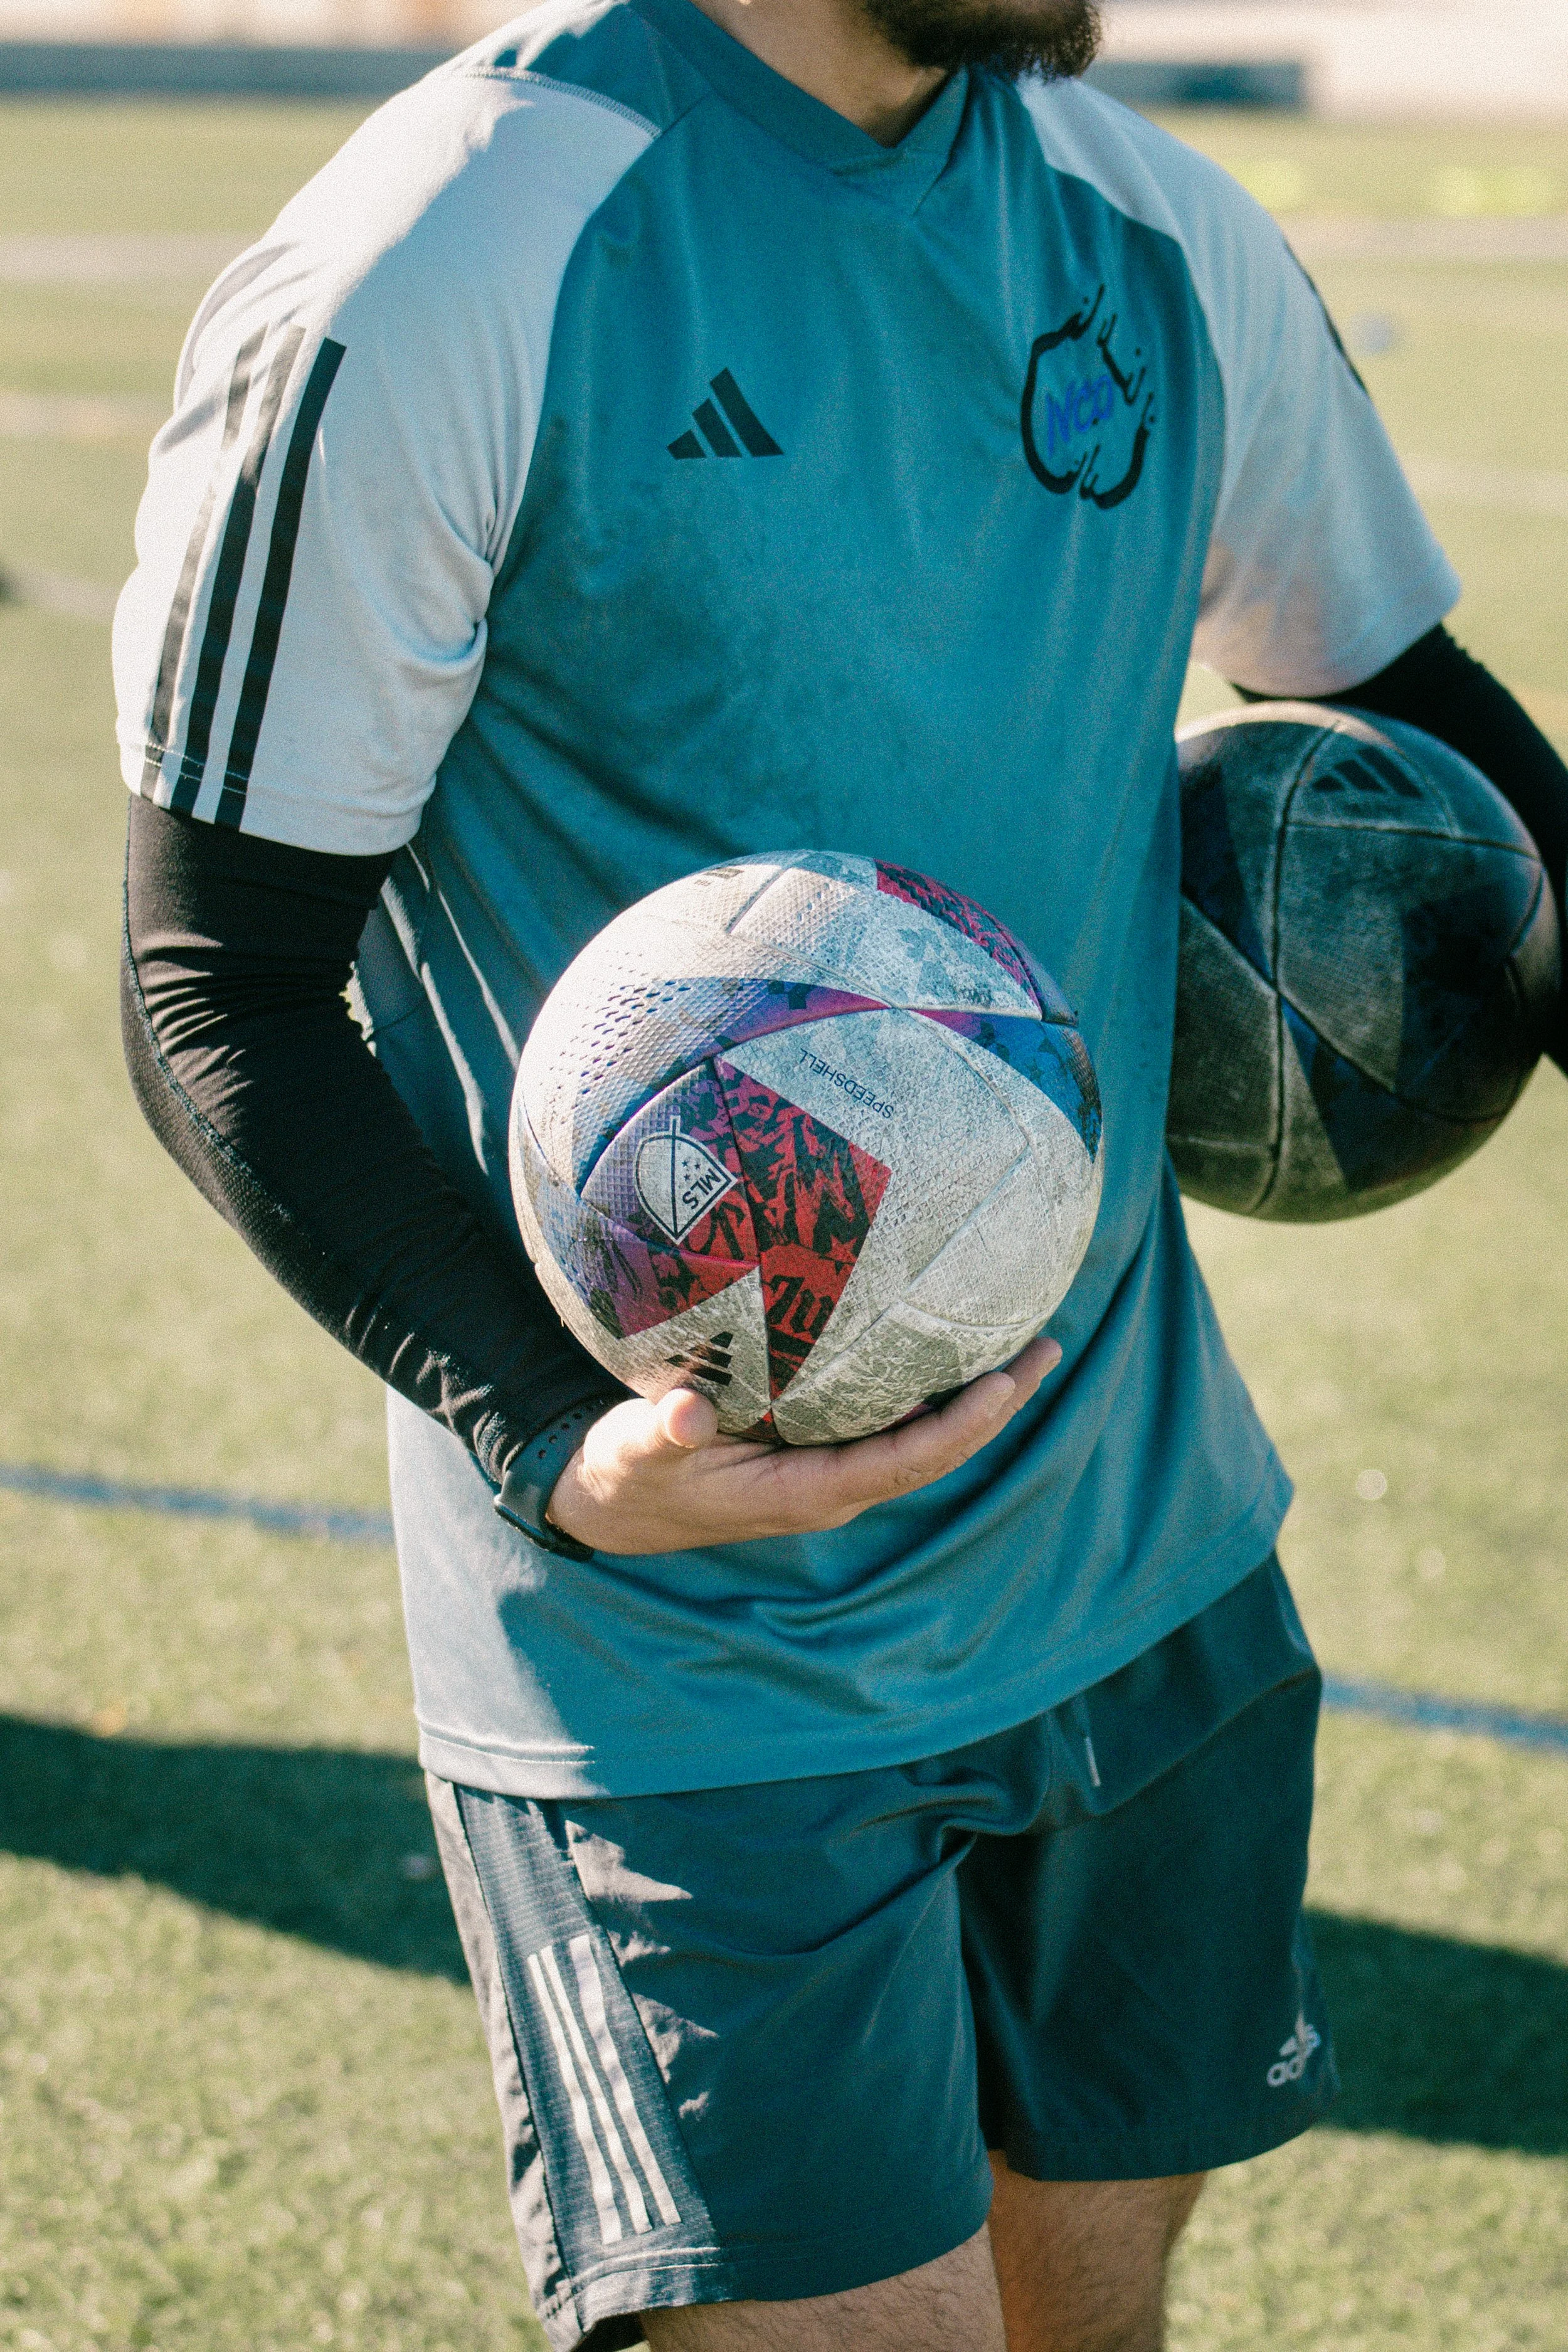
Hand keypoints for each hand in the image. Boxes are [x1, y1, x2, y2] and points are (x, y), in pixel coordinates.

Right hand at [546, 1334, 1061, 1555]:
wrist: (614, 1502)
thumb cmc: (628, 1474)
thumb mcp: (636, 1452)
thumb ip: (664, 1432)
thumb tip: (689, 1416)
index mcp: (805, 1494)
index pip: (902, 1464)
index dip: (957, 1429)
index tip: (1002, 1387)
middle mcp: (833, 1487)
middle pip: (934, 1450)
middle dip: (992, 1406)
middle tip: (1045, 1347)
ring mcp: (830, 1470)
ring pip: (921, 1436)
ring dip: (975, 1396)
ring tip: (1026, 1340)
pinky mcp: (818, 1447)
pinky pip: (893, 1420)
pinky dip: (931, 1386)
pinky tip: (949, 1342)